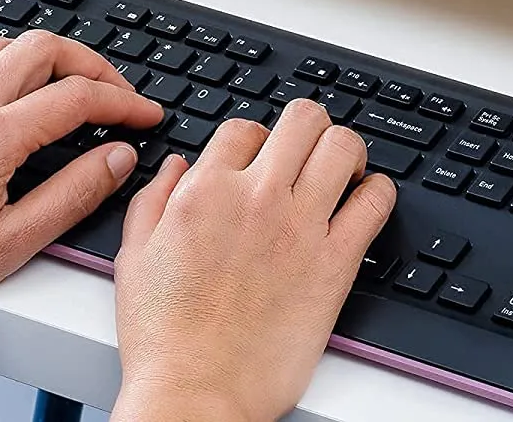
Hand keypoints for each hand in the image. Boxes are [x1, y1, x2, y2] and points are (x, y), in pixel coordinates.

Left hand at [0, 29, 162, 377]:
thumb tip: (117, 159)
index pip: (78, 97)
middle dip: (92, 64)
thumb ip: (72, 196)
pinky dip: (7, 67)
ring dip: (48, 57)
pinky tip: (14, 99)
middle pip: (44, 48)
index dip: (124, 102)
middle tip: (115, 93)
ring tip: (70, 86)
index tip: (145, 115)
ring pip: (4, 46)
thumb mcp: (7, 246)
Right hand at [112, 99, 397, 421]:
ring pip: (343, 146)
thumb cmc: (164, 340)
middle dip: (308, 126)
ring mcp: (300, 227)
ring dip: (346, 150)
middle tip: (309, 148)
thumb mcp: (134, 259)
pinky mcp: (335, 262)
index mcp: (207, 192)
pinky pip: (374, 203)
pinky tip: (367, 200)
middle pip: (303, 119)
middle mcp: (257, 198)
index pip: (245, 127)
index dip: (255, 139)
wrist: (195, 396)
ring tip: (344, 168)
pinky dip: (378, 192)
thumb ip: (153, 200)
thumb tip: (177, 166)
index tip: (261, 158)